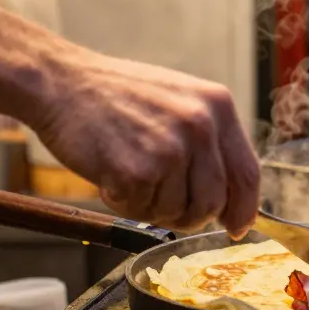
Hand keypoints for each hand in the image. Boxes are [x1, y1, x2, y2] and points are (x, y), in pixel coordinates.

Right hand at [30, 50, 259, 237]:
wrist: (61, 82)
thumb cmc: (116, 94)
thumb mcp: (179, 99)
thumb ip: (208, 141)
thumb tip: (228, 196)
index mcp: (217, 105)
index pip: (247, 173)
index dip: (244, 208)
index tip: (237, 227)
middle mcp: (200, 126)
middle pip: (213, 202)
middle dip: (189, 215)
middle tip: (160, 203)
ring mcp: (170, 149)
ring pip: (176, 212)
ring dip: (150, 206)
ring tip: (127, 174)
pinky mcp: (137, 171)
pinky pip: (140, 212)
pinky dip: (123, 204)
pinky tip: (109, 175)